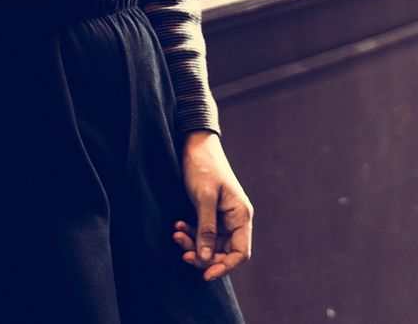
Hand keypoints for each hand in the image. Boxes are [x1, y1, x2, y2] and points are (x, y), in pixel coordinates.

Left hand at [172, 130, 253, 281]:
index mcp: (241, 215)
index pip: (240, 252)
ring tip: (176, 235)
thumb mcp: (204, 197)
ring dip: (193, 244)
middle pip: (223, 251)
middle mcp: (235, 218)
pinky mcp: (209, 212)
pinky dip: (190, 233)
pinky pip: (202, 232)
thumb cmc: (204, 166)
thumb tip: (206, 258)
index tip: (206, 274)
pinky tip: (177, 227)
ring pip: (210, 243)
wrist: (194, 143)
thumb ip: (206, 228)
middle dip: (203, 255)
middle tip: (183, 253)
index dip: (225, 266)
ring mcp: (222, 216)